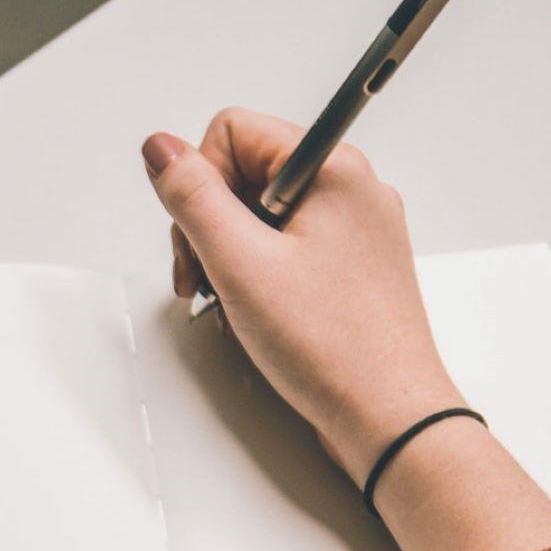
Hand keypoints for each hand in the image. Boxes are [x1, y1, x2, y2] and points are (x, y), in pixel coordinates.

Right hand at [145, 107, 550, 550]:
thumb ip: (192, 197)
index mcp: (333, 170)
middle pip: (245, 173)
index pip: (233, 132)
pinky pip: (286, 249)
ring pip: (261, 216)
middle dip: (211, 225)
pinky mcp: (350, 267)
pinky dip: (259, 277)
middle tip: (207, 279)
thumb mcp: (240, 264)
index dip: (200, 183)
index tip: (200, 237)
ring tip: (232, 304)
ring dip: (230, 256)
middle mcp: (350, 190)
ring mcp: (354, 230)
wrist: (390, 418)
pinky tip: (256, 315)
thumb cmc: (335, 348)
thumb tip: (160, 148)